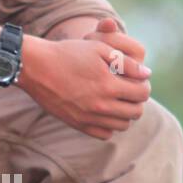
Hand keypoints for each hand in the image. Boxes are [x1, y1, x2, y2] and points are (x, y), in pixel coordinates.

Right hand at [20, 24, 151, 139]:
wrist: (36, 67)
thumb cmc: (68, 53)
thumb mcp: (100, 48)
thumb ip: (126, 63)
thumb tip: (146, 74)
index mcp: (109, 86)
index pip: (142, 94)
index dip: (144, 85)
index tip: (137, 80)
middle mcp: (101, 106)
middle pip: (136, 112)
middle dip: (137, 100)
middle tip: (129, 90)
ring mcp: (89, 118)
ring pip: (122, 125)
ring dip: (125, 113)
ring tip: (117, 100)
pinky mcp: (78, 124)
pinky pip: (105, 134)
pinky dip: (109, 125)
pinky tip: (104, 111)